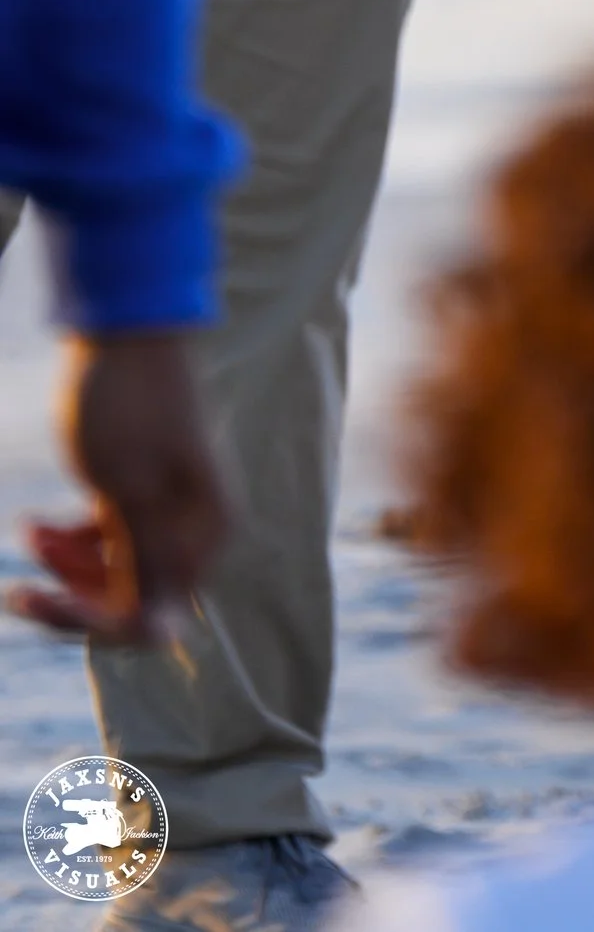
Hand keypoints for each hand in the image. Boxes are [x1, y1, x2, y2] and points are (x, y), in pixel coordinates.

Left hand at [11, 333, 230, 644]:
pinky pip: (108, 537)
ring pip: (114, 568)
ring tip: (25, 529)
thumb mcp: (126, 493)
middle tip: (21, 569)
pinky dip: (71, 537)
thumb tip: (164, 634)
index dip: (93, 620)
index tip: (37, 597)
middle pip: (131, 597)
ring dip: (64, 562)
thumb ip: (146, 566)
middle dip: (71, 588)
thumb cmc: (126, 407)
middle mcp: (195, 526)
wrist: (121, 326)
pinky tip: (35, 522)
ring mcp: (168, 506)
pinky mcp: (141, 487)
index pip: (151, 616)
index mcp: (204, 531)